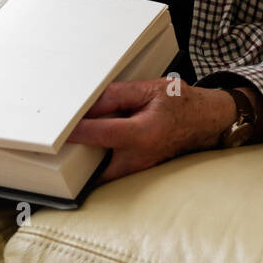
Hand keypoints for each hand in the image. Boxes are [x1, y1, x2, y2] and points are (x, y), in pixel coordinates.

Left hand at [65, 78, 236, 184]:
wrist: (205, 121)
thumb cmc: (181, 103)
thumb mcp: (151, 88)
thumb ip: (118, 95)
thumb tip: (90, 104)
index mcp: (143, 133)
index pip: (101, 133)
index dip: (77, 130)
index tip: (57, 129)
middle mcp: (140, 156)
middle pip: (95, 165)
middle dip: (76, 159)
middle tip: (57, 147)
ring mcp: (139, 167)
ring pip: (102, 174)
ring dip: (86, 164)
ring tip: (71, 147)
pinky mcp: (138, 170)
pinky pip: (111, 172)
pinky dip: (99, 164)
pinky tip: (91, 149)